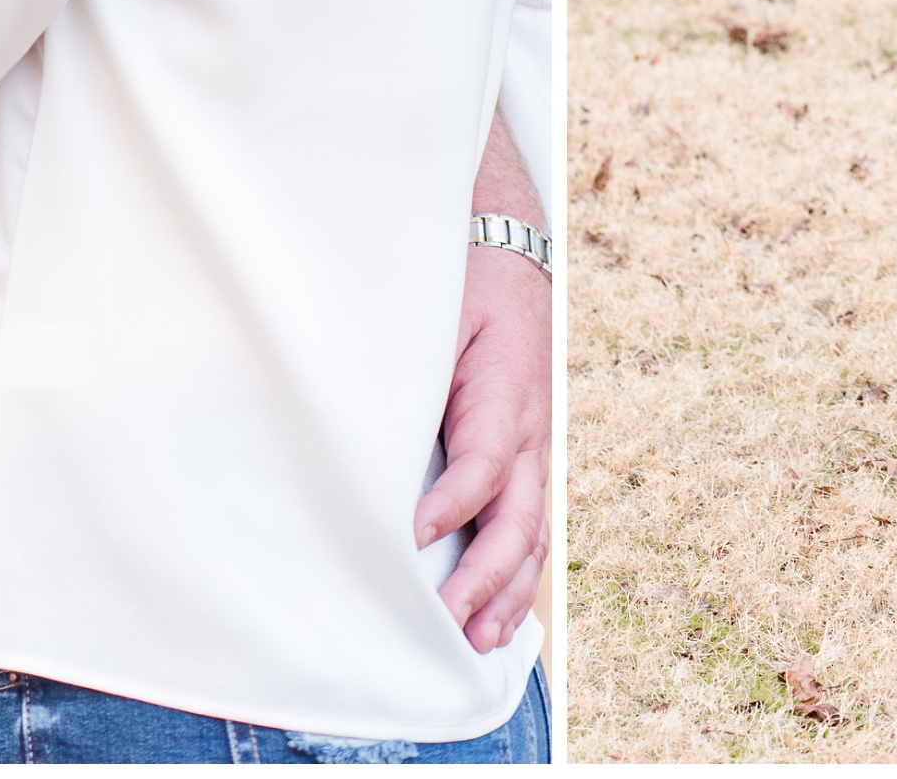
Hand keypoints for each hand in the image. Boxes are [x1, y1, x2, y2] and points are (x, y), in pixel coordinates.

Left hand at [416, 236, 550, 649]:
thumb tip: (362, 425)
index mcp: (504, 390)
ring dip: (507, 592)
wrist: (504, 253)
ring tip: (478, 643)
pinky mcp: (526, 461)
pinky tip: (495, 616)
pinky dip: (517, 576)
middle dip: (484, 577)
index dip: (450, 504)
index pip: (484, 461)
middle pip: (517, 516)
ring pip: (531, 534)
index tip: (410, 537)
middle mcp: (529, 429)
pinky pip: (530, 527)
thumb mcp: (433, 313)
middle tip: (446, 623)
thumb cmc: (458, 286)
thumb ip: (408, 368)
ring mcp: (534, 449)